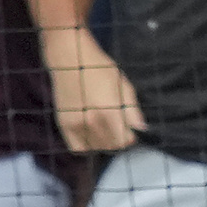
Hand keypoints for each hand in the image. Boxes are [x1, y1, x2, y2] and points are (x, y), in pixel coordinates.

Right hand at [48, 31, 141, 154]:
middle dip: (116, 139)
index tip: (128, 131)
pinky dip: (86, 146)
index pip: (123, 141)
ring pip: (96, 148)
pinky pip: (78, 149)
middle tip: (115, 127)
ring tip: (102, 128)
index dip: (128, 137)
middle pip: (110, 146)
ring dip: (102, 142)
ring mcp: (76, 124)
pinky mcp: (64, 124)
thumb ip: (133, 109)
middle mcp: (93, 121)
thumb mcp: (122, 84)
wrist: (69, 58)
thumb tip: (142, 129)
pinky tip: (90, 135)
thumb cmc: (99, 68)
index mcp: (110, 111)